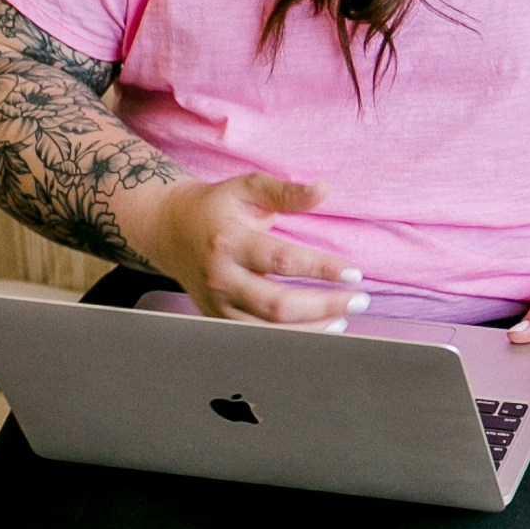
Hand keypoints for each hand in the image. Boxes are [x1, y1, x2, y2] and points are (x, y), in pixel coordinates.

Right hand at [145, 172, 365, 324]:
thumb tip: (324, 190)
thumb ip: (286, 192)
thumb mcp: (248, 188)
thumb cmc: (217, 206)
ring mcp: (216, 304)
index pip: (282, 261)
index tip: (354, 273)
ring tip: (343, 318)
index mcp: (229, 242)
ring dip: (311, 329)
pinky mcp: (215, 320)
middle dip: (324, 306)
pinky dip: (290, 339)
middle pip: (277, 305)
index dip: (321, 269)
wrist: (169, 229)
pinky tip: (317, 330)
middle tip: (359, 300)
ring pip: (268, 331)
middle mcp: (221, 278)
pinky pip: (257, 339)